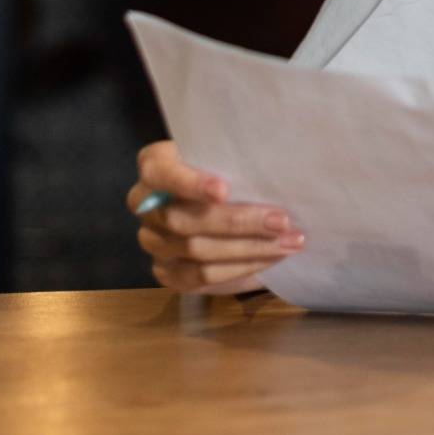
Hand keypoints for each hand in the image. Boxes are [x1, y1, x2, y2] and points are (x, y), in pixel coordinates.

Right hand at [127, 140, 303, 293]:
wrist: (217, 200)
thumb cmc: (227, 170)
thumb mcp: (227, 156)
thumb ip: (234, 162)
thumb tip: (274, 174)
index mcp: (154, 167)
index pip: (160, 174)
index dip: (190, 184)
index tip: (224, 190)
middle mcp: (145, 206)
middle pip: (184, 221)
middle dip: (239, 222)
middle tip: (282, 221)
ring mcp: (153, 242)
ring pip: (196, 252)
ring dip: (248, 250)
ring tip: (288, 243)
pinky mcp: (166, 273)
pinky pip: (200, 278)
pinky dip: (240, 270)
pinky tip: (269, 262)